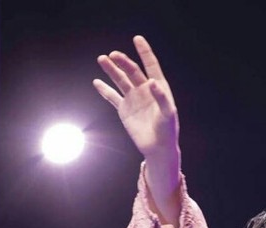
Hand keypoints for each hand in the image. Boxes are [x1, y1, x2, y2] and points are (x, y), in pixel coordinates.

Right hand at [94, 35, 178, 159]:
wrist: (158, 149)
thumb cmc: (167, 131)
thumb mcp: (168, 114)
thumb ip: (161, 97)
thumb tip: (153, 82)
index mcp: (158, 87)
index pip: (151, 65)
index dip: (144, 52)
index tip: (137, 39)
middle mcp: (144, 90)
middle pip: (132, 71)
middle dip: (123, 62)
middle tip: (113, 55)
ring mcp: (133, 99)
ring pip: (120, 80)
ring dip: (111, 70)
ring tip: (102, 59)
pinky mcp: (124, 110)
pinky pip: (112, 97)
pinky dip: (105, 90)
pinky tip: (97, 82)